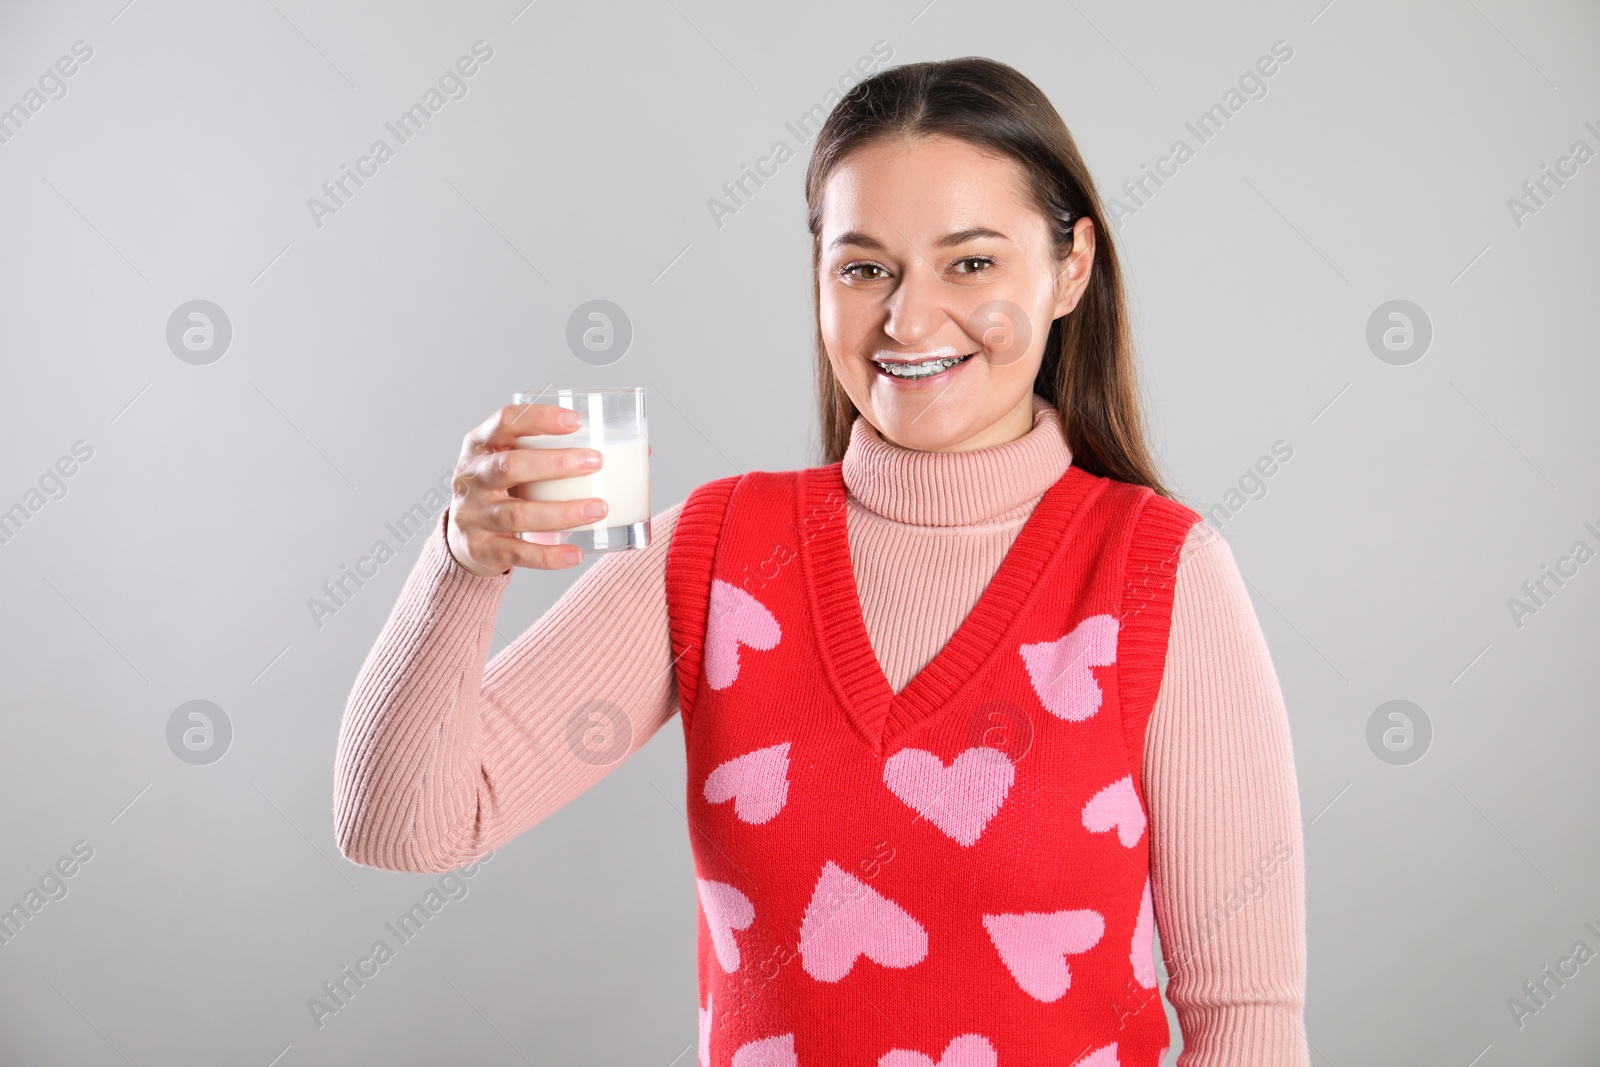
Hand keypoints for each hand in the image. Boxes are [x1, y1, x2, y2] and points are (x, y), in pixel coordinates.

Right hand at [446, 402, 612, 574]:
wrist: (464, 537)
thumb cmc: (507, 489)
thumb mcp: (520, 462)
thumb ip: (562, 452)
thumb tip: (642, 452)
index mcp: (482, 445)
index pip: (505, 421)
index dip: (538, 418)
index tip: (576, 420)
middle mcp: (473, 478)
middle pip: (509, 466)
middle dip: (555, 463)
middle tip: (597, 461)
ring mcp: (474, 515)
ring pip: (517, 514)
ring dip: (562, 511)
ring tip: (600, 508)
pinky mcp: (482, 549)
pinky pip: (518, 553)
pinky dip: (549, 556)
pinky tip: (576, 554)